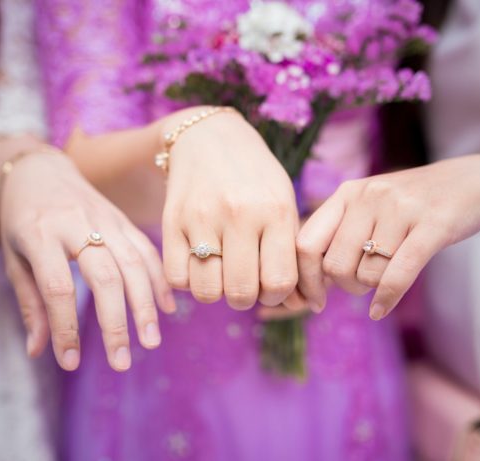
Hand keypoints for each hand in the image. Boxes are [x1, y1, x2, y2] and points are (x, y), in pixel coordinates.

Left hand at [0, 151, 175, 371]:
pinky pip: (147, 249)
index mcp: (39, 234)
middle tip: (122, 362)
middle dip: (116, 323)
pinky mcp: (123, 218)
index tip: (70, 362)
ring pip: (133, 263)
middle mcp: (75, 224)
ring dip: (145, 305)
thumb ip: (29, 303)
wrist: (40, 171)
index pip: (57, 287)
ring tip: (151, 341)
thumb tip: (38, 351)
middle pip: (105, 276)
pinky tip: (167, 308)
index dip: (65, 327)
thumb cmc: (21, 220)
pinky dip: (159, 279)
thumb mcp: (14, 258)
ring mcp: (105, 218)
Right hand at [161, 109, 299, 309]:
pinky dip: (188, 281)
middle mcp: (240, 214)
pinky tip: (198, 263)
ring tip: (220, 271)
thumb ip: (293, 253)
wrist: (210, 136)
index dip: (276, 295)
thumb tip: (306, 305)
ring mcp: (202, 217)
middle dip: (245, 297)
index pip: (279, 282)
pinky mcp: (172, 220)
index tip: (270, 283)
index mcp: (276, 211)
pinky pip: (177, 279)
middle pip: (241, 293)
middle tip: (244, 279)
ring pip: (207, 292)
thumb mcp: (283, 204)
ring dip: (215, 291)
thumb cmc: (256, 179)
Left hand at [296, 154, 479, 318]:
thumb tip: (313, 282)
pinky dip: (386, 298)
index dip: (306, 279)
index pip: (306, 243)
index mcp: (347, 194)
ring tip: (387, 276)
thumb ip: (340, 235)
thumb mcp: (370, 207)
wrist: (474, 181)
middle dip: (347, 286)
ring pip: (367, 274)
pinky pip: (398, 274)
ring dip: (374, 287)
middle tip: (363, 284)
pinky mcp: (432, 225)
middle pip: (335, 265)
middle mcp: (368, 197)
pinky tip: (380, 310)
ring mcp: (400, 209)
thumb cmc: (412, 205)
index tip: (315, 301)